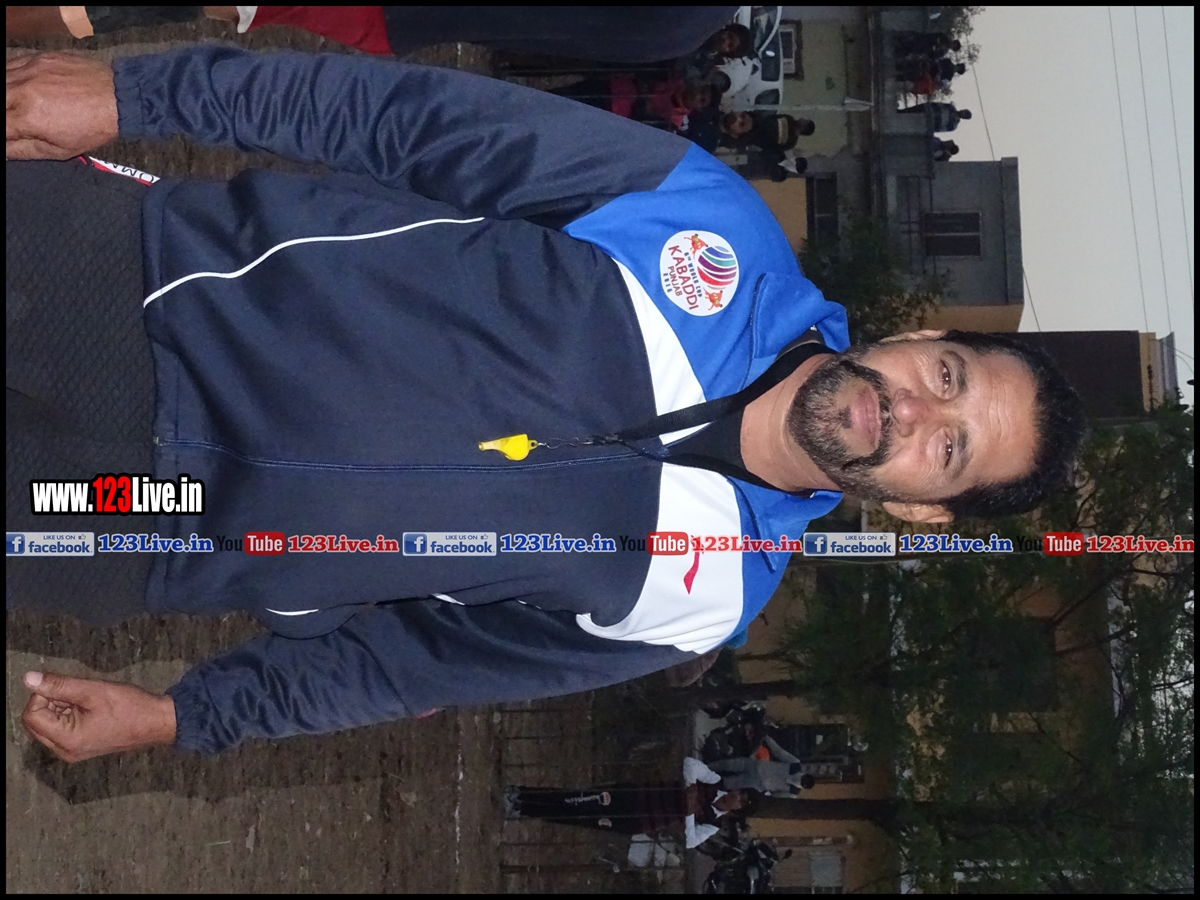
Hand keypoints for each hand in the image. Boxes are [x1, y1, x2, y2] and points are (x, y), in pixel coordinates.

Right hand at [6, 52, 118, 159]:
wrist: (118, 97)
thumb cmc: (92, 128)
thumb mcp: (60, 150)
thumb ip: (23, 150)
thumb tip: (2, 151)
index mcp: (27, 118)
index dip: (2, 133)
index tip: (9, 133)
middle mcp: (22, 91)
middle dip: (4, 115)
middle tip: (12, 121)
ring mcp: (29, 70)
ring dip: (4, 96)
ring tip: (15, 107)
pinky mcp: (37, 58)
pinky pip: (9, 64)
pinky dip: (8, 77)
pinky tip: (16, 87)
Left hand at [21, 670, 176, 762]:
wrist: (157, 723)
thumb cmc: (130, 707)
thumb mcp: (93, 691)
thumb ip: (59, 685)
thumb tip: (29, 678)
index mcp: (66, 739)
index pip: (32, 715)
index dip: (42, 695)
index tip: (64, 686)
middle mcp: (64, 751)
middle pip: (36, 723)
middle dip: (49, 702)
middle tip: (76, 693)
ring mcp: (72, 751)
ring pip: (47, 725)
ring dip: (59, 708)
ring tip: (86, 701)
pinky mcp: (79, 748)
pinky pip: (59, 731)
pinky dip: (67, 715)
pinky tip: (88, 708)